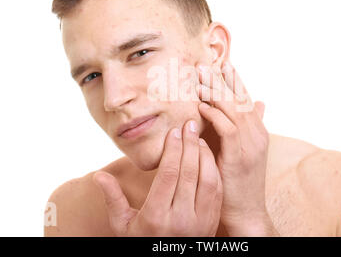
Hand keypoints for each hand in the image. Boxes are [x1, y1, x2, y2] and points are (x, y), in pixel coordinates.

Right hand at [93, 120, 222, 236]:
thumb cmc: (142, 242)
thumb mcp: (122, 226)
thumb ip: (113, 199)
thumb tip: (98, 176)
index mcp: (156, 217)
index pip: (168, 175)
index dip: (172, 150)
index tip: (173, 131)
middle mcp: (180, 219)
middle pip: (189, 173)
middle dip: (189, 145)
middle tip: (188, 125)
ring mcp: (200, 221)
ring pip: (208, 180)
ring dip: (204, 155)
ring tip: (197, 138)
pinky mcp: (212, 222)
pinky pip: (217, 191)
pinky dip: (214, 170)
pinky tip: (207, 156)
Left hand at [195, 61, 276, 235]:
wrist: (246, 211)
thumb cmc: (239, 181)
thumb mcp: (244, 152)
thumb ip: (245, 130)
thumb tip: (253, 108)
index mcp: (258, 132)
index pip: (246, 100)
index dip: (234, 81)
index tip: (222, 65)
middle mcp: (257, 134)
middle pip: (240, 100)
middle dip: (223, 81)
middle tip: (205, 65)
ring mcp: (251, 144)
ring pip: (234, 110)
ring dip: (215, 92)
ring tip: (200, 78)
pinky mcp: (240, 156)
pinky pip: (227, 128)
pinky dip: (214, 115)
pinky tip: (201, 106)